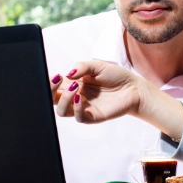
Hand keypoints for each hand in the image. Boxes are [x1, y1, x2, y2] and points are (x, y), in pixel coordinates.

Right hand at [53, 60, 182, 137]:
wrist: (134, 88)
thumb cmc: (116, 76)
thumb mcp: (98, 65)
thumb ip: (82, 67)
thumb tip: (67, 74)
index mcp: (74, 84)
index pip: (54, 86)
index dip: (48, 82)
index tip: (53, 75)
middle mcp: (75, 97)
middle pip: (52, 99)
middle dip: (49, 90)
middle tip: (57, 80)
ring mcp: (83, 107)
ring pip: (62, 110)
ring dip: (63, 99)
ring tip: (75, 87)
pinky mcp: (92, 116)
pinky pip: (78, 117)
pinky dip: (76, 108)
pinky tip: (80, 97)